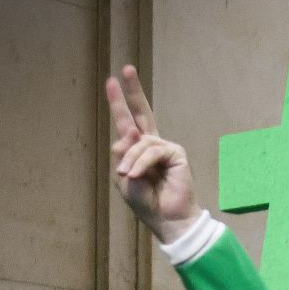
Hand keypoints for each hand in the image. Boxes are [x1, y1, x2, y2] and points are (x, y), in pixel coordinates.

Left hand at [106, 65, 198, 242]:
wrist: (167, 219)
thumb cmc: (146, 202)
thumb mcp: (125, 179)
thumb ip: (124, 155)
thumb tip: (131, 132)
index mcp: (137, 151)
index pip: (127, 122)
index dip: (119, 103)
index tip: (112, 81)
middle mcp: (151, 144)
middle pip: (142, 113)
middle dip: (133, 92)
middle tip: (126, 70)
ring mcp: (165, 148)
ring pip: (140, 141)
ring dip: (131, 160)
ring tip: (130, 177)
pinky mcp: (176, 153)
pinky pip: (152, 151)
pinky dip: (142, 163)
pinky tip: (139, 176)